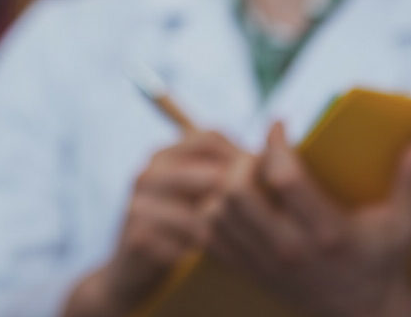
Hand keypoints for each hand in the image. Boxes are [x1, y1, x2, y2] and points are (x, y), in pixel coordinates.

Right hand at [61, 130, 252, 316]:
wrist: (132, 272)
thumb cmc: (178, 228)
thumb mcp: (196, 194)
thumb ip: (224, 172)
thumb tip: (278, 154)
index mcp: (164, 155)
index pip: (210, 138)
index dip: (245, 156)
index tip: (267, 181)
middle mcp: (148, 173)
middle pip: (211, 172)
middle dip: (243, 195)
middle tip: (265, 215)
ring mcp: (140, 205)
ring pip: (203, 211)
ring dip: (230, 228)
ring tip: (245, 238)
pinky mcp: (139, 237)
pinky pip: (189, 244)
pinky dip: (211, 253)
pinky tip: (222, 258)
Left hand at [204, 122, 410, 316]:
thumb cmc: (385, 264)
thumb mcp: (405, 226)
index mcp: (327, 233)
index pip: (283, 178)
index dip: (274, 144)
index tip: (279, 125)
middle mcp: (289, 249)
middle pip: (236, 193)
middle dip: (241, 162)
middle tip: (256, 153)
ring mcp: (264, 264)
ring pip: (216, 213)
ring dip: (222, 185)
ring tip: (244, 174)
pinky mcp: (249, 272)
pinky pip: (209, 237)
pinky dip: (211, 211)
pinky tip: (232, 199)